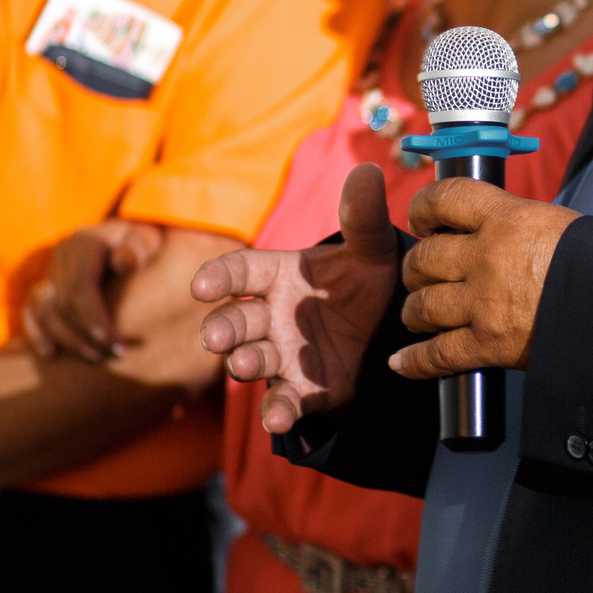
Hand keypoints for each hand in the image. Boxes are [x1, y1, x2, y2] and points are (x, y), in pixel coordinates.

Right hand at [23, 220, 164, 361]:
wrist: (130, 236)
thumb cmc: (145, 242)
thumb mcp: (146, 238)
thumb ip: (137, 248)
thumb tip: (124, 262)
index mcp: (85, 242)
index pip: (81, 286)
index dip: (93, 318)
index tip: (113, 343)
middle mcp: (62, 256)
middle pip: (62, 304)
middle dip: (86, 335)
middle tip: (116, 355)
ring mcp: (51, 271)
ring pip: (45, 312)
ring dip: (67, 339)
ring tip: (97, 358)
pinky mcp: (45, 287)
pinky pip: (31, 312)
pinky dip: (38, 333)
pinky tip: (51, 353)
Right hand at [195, 164, 402, 434]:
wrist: (390, 330)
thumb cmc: (366, 283)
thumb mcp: (371, 250)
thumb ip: (363, 218)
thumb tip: (366, 171)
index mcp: (278, 275)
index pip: (239, 270)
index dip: (219, 276)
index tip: (202, 284)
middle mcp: (270, 316)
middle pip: (234, 320)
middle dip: (222, 327)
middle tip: (215, 335)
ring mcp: (281, 355)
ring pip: (250, 360)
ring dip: (244, 363)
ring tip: (245, 364)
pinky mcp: (302, 391)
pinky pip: (282, 403)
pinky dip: (276, 412)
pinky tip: (276, 421)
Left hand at [391, 178, 578, 378]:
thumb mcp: (556, 223)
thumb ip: (516, 223)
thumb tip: (495, 226)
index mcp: (506, 219)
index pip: (445, 198)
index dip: (424, 207)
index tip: (422, 218)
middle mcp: (486, 257)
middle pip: (424, 257)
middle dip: (417, 267)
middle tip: (423, 273)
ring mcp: (484, 303)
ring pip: (423, 306)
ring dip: (415, 312)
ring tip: (419, 315)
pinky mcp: (489, 345)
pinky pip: (438, 355)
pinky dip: (417, 361)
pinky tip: (404, 362)